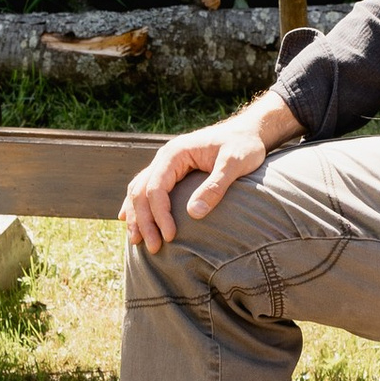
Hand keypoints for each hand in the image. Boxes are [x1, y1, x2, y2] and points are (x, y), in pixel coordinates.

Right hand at [121, 95, 301, 246]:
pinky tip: (132, 221)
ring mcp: (165, 164)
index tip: (170, 237)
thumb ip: (215, 186)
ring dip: (137, 216)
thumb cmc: (244, 146)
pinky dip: (138, 207)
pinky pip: (146, 189)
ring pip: (139, 191)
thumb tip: (193, 213)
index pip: (157, 188)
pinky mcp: (170, 172)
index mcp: (175, 153)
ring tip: (137, 242)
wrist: (247, 132)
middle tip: (154, 248)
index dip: (160, 215)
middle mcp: (165, 157)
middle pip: (142, 192)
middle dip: (144, 221)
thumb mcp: (235, 163)